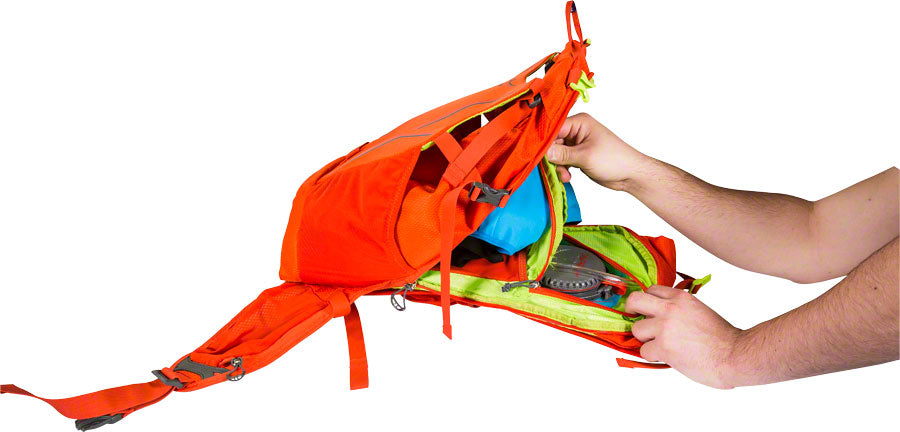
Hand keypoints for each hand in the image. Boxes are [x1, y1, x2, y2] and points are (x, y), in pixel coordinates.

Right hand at [547, 113, 648, 189]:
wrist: (630, 174)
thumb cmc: (614, 160)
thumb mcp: (586, 157)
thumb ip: (563, 154)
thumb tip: (544, 152)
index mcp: (580, 122)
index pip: (554, 128)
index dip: (544, 141)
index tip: (537, 154)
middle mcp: (576, 130)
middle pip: (553, 142)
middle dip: (552, 158)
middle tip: (555, 169)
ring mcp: (577, 144)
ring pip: (557, 154)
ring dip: (558, 166)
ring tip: (566, 176)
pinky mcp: (578, 155)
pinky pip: (563, 161)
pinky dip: (563, 170)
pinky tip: (568, 177)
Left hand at [625, 285, 741, 388]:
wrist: (735, 355)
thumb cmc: (722, 338)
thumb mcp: (699, 311)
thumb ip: (679, 309)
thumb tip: (661, 314)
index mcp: (681, 298)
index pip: (651, 290)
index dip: (647, 301)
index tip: (645, 310)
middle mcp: (670, 309)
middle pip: (635, 300)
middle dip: (632, 311)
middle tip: (638, 321)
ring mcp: (665, 327)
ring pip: (636, 329)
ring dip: (645, 339)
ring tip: (661, 345)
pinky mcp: (663, 346)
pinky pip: (644, 351)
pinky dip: (653, 356)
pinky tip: (667, 357)